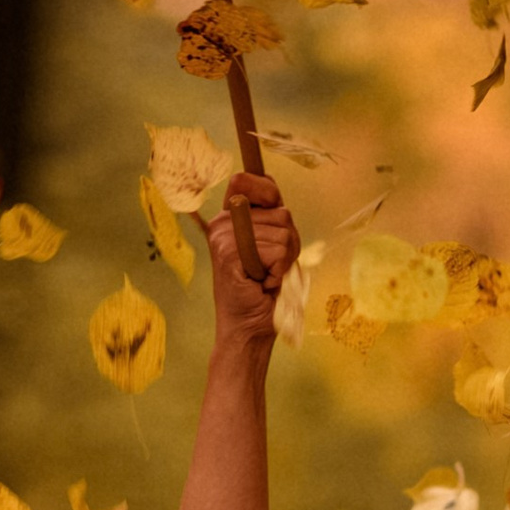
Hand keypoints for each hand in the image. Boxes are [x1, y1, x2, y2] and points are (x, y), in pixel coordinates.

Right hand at [203, 174, 298, 357]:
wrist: (248, 329)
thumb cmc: (263, 289)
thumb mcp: (273, 246)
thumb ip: (274, 220)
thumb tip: (281, 205)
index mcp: (228, 216)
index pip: (249, 179)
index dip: (270, 193)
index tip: (272, 218)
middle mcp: (222, 222)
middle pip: (281, 212)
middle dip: (288, 243)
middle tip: (270, 267)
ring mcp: (223, 237)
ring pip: (283, 233)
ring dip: (284, 261)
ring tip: (266, 276)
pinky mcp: (228, 254)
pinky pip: (277, 252)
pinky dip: (279, 272)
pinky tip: (262, 284)